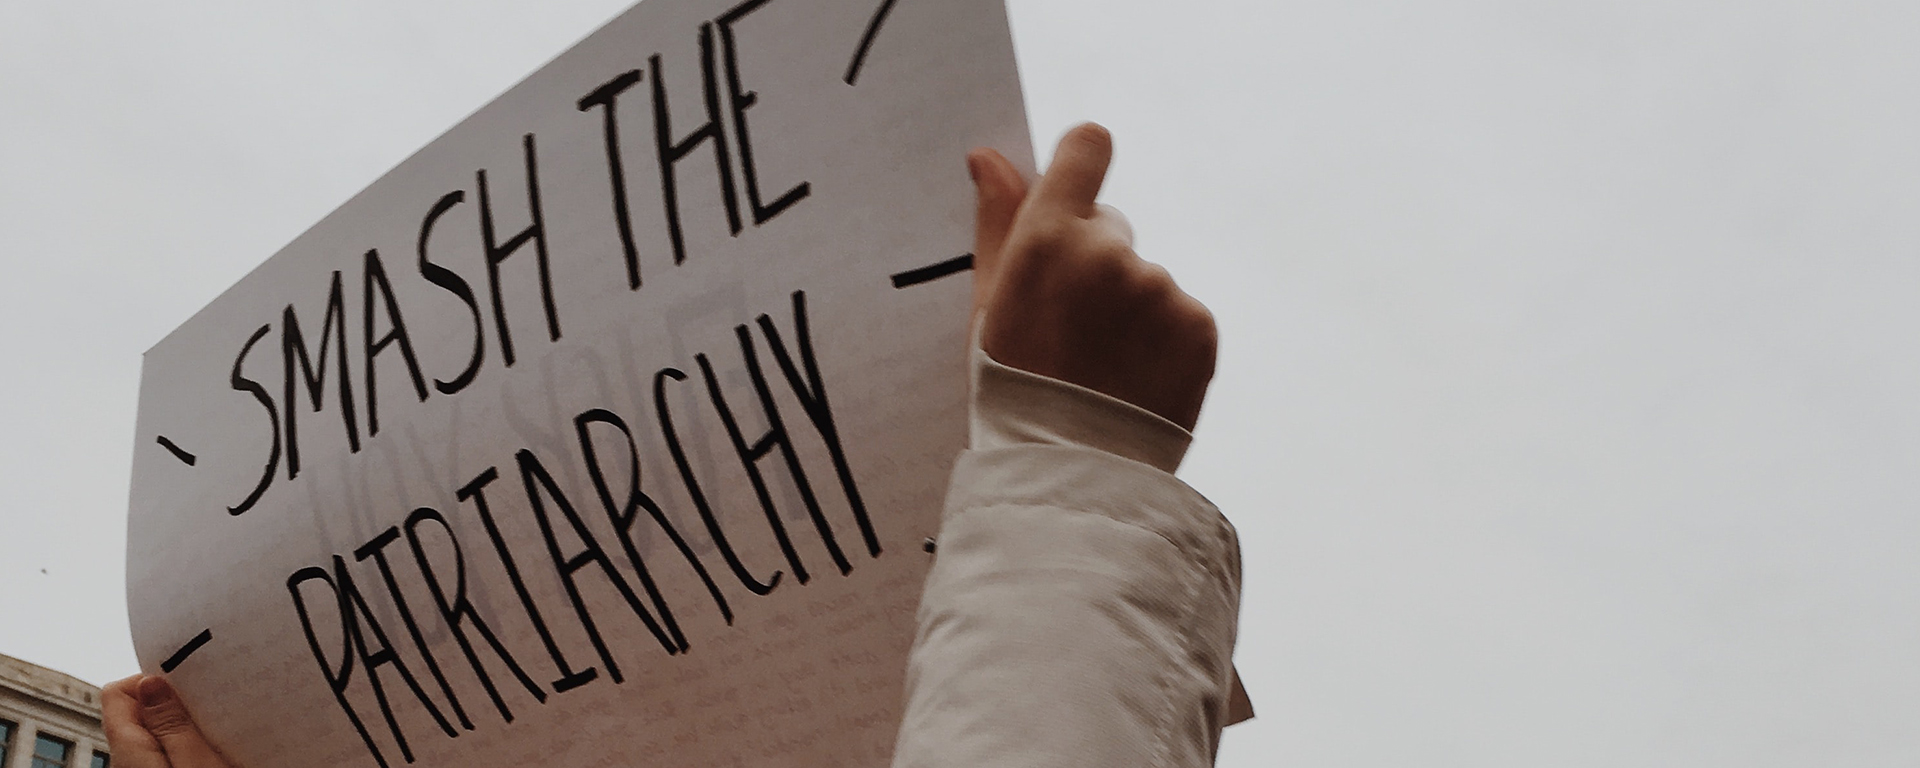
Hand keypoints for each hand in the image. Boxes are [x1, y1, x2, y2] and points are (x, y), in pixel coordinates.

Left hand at [103, 675, 233, 767]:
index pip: (117, 692)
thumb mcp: (196, 762)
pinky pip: (167, 751)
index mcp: (128, 751)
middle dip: (174, 704)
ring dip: (185, 727)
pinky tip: (214, 752)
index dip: (152, 681)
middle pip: (138, 712)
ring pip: (155, 732)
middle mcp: (127, 762)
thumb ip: (171, 724)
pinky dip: (189, 745)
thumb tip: (149, 682)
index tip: (187, 687)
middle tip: (210, 714)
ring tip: (217, 734)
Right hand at [968, 123, 1217, 430]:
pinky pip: (1181, 316)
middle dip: (1095, 265)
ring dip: (1131, 312)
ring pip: (1146, 280)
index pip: (1086, 149)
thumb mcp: (988, 307)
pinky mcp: (1199, 328)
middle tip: (1071, 332)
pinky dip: (1164, 343)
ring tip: (1103, 370)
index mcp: (1047, 239)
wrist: (1069, 476)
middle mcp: (1108, 253)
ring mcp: (1159, 290)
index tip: (1076, 183)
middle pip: (1111, 228)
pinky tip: (1137, 381)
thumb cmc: (1012, 390)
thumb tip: (989, 156)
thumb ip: (996, 223)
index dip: (1081, 163)